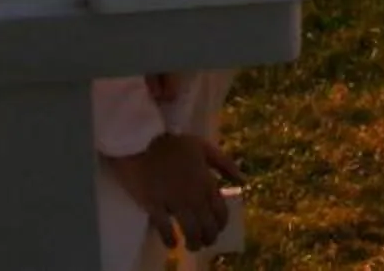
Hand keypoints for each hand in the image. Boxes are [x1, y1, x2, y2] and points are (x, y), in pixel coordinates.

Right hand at [103, 130, 244, 250]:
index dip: (221, 224)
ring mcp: (174, 201)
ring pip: (190, 231)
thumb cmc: (172, 142)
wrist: (140, 137)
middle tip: (205, 241)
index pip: (221, 212)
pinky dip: (170, 240)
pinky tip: (172, 243)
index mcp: (206, 181)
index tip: (217, 228)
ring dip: (194, 242)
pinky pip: (165, 229)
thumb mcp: (203, 147)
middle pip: (208, 226)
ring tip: (191, 245)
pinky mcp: (154, 204)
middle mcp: (193, 195)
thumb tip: (242, 181)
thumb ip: (225, 164)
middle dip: (209, 237)